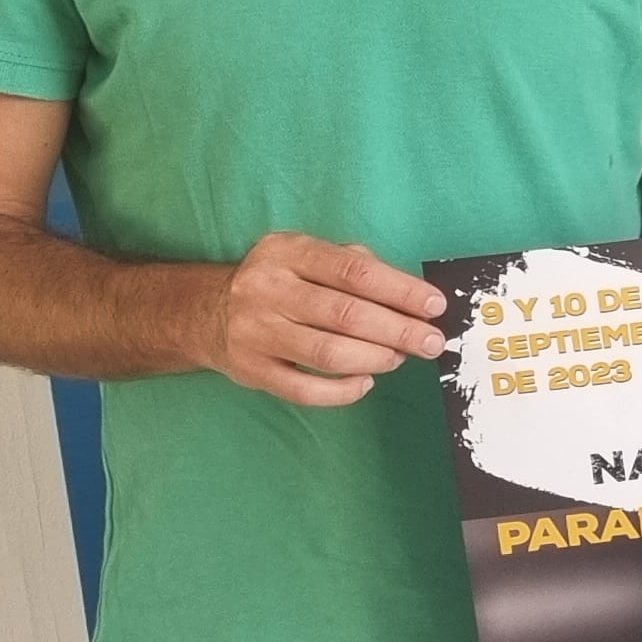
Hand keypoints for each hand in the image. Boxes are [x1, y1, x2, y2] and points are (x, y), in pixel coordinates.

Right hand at [211, 233, 445, 406]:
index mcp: (287, 251)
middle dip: (399, 330)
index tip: (435, 306)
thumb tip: (414, 297)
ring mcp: (255, 331)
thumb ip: (356, 266)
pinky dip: (343, 390)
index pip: (353, 271)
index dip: (400, 290)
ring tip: (400, 358)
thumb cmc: (281, 283)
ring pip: (329, 352)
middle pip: (346, 314)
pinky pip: (305, 390)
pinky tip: (366, 382)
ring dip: (376, 358)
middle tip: (432, 342)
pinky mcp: (251, 369)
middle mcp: (266, 288)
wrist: (207, 312)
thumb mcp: (308, 257)